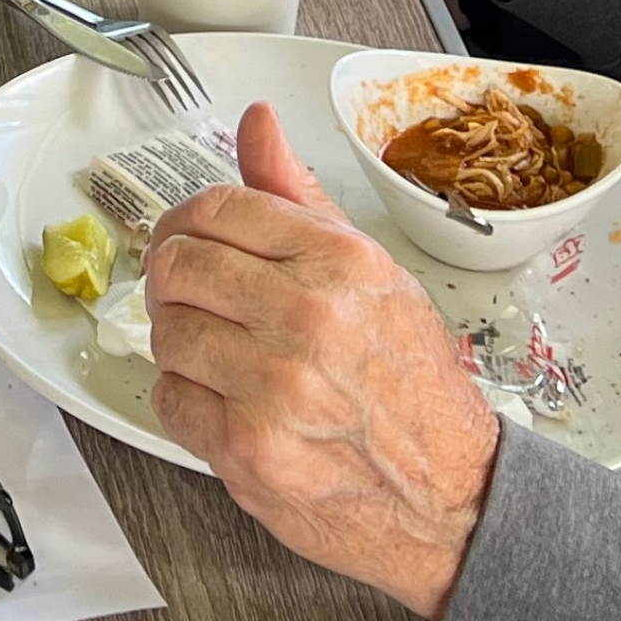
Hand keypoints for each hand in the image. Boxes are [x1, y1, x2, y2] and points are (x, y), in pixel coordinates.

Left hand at [148, 104, 504, 620]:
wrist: (454, 498)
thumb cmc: (414, 384)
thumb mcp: (374, 273)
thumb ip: (301, 198)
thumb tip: (256, 122)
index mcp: (339, 262)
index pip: (217, 208)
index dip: (188, 220)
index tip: (189, 238)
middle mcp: (305, 318)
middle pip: (177, 265)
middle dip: (177, 280)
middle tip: (199, 300)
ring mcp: (272, 388)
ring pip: (166, 333)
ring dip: (182, 343)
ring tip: (223, 356)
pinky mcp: (247, 451)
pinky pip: (170, 400)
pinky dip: (188, 401)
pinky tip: (228, 404)